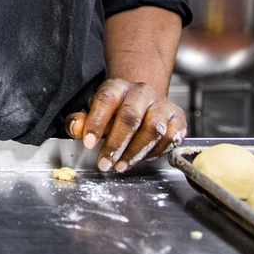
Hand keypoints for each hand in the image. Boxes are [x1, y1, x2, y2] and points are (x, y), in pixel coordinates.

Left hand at [66, 79, 185, 174]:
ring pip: (153, 128)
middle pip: (131, 117)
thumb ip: (79, 121)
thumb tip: (76, 128)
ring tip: (120, 166)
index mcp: (117, 87)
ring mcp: (162, 105)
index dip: (97, 122)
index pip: (106, 100)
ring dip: (135, 152)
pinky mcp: (178, 119)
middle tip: (105, 164)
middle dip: (116, 144)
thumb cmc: (114, 110)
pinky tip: (141, 159)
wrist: (143, 101)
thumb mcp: (93, 112)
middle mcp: (141, 92)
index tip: (88, 143)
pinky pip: (170, 138)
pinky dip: (155, 152)